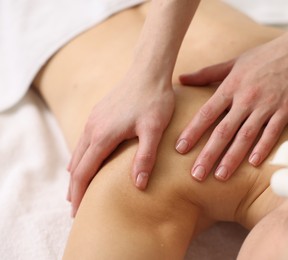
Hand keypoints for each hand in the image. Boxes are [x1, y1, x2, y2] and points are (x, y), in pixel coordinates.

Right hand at [67, 72, 173, 215]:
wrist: (148, 72)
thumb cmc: (154, 100)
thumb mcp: (154, 130)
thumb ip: (145, 157)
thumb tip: (137, 185)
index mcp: (103, 136)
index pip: (84, 171)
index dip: (80, 193)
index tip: (78, 212)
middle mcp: (92, 128)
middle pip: (76, 164)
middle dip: (75, 188)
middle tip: (76, 208)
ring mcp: (94, 119)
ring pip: (78, 152)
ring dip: (76, 173)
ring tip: (78, 189)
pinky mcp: (99, 114)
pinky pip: (84, 141)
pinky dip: (81, 157)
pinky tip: (87, 161)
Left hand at [176, 38, 287, 181]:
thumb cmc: (264, 56)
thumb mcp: (234, 62)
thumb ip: (207, 74)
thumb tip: (181, 79)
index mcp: (231, 86)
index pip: (207, 112)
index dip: (193, 131)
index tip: (180, 149)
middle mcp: (246, 98)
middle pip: (224, 130)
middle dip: (209, 153)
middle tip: (196, 174)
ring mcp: (267, 105)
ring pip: (246, 135)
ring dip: (232, 157)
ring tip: (220, 176)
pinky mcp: (286, 110)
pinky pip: (272, 132)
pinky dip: (263, 147)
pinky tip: (253, 163)